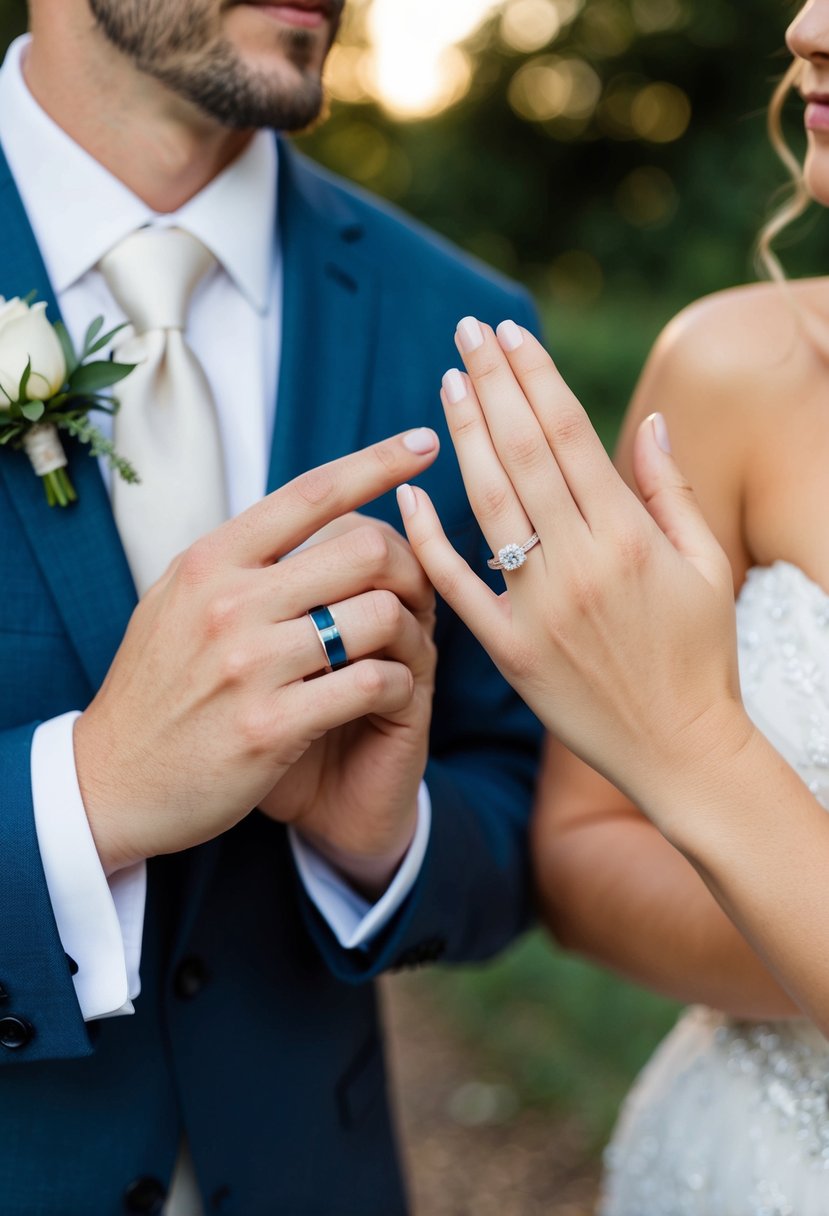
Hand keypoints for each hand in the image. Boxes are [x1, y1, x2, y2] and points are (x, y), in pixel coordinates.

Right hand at [73, 428, 438, 874]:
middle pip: (364, 550)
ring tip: (402, 652)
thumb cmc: (155, 689)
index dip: (376, 462)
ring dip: (409, 635)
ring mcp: (249, 664)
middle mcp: (229, 601)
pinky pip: (373, 683)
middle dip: (409, 568)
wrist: (110, 783)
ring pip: (379, 617)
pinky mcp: (271, 725)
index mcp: (210, 561)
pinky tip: (391, 693)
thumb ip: (235, 559)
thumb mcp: (176, 602)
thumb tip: (303, 512)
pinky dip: (399, 685)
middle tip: (419, 595)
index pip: (309, 493)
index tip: (424, 442)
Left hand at [397, 319, 754, 831]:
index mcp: (630, 537)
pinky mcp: (509, 650)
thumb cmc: (702, 656)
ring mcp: (538, 608)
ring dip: (463, 437)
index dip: (534, 376)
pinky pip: (457, 584)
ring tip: (445, 383)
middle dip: (491, 384)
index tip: (508, 333)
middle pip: (523, 452)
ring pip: (488, 505)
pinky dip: (428, 537)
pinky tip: (406, 493)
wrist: (681, 752)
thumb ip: (672, 490)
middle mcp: (580, 564)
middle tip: (465, 331)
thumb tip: (649, 419)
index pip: (570, 434)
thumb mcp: (706, 566)